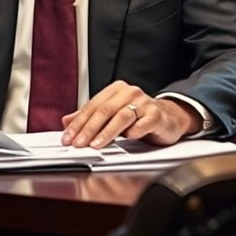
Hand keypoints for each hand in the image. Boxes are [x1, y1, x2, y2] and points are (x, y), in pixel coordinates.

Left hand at [61, 81, 200, 148]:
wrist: (168, 118)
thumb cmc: (138, 116)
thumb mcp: (111, 115)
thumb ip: (89, 117)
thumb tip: (66, 121)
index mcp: (115, 90)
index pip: (91, 106)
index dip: (77, 123)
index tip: (68, 137)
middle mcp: (129, 93)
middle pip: (104, 111)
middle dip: (88, 129)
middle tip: (79, 143)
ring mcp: (144, 103)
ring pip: (121, 117)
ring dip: (106, 133)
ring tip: (95, 145)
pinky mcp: (156, 115)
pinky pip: (142, 124)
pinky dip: (133, 132)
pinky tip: (127, 139)